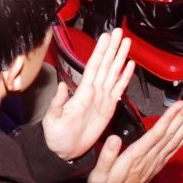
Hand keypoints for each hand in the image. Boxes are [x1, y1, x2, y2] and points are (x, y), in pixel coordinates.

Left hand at [41, 29, 133, 160]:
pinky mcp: (108, 108)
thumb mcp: (53, 118)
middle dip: (113, 48)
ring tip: (127, 43)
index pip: (93, 66)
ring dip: (120, 58)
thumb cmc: (56, 135)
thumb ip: (58, 103)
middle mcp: (93, 92)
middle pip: (106, 65)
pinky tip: (130, 66)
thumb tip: (62, 87)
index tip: (106, 37)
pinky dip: (125, 77)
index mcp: (82, 92)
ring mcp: (102, 99)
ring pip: (113, 73)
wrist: (63, 150)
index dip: (100, 51)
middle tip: (120, 32)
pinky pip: (118, 90)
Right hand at [86, 98, 182, 182]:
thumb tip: (114, 139)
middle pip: (171, 134)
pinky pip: (174, 148)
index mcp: (136, 156)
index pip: (157, 134)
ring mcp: (155, 162)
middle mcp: (150, 158)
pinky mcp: (157, 165)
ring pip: (175, 140)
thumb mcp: (99, 173)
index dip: (170, 119)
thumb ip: (106, 155)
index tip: (180, 105)